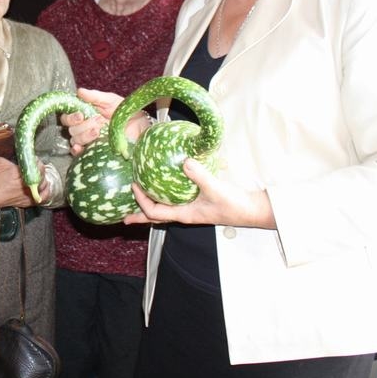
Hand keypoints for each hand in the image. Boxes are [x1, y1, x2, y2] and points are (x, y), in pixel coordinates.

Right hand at [0, 145, 44, 208]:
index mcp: (16, 176)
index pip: (34, 168)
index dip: (36, 163)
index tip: (34, 158)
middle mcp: (23, 187)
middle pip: (41, 176)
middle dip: (39, 169)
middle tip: (37, 165)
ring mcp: (27, 196)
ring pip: (44, 186)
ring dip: (43, 180)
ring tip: (39, 175)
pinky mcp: (29, 202)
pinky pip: (42, 198)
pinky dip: (44, 192)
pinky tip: (42, 187)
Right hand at [61, 88, 150, 154]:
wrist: (141, 128)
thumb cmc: (126, 113)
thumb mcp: (112, 101)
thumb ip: (95, 97)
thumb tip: (80, 92)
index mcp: (85, 115)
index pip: (68, 117)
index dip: (71, 117)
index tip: (81, 115)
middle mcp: (84, 128)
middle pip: (71, 129)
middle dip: (83, 126)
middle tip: (100, 121)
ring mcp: (89, 141)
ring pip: (75, 140)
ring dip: (85, 135)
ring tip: (99, 131)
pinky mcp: (94, 151)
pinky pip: (79, 153)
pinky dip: (77, 150)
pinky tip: (81, 148)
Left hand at [123, 158, 274, 228]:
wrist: (252, 210)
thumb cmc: (234, 205)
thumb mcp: (215, 189)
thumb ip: (199, 175)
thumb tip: (184, 161)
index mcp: (184, 214)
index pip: (155, 212)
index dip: (141, 202)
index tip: (134, 186)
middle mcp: (185, 213)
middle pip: (156, 216)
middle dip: (140, 215)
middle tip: (125, 215)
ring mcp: (191, 209)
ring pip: (165, 208)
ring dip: (151, 204)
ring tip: (140, 198)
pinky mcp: (198, 202)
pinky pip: (176, 199)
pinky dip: (166, 194)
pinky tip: (166, 184)